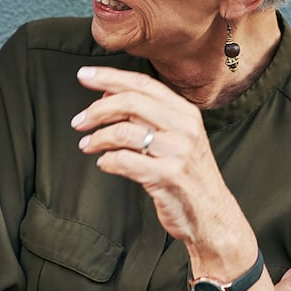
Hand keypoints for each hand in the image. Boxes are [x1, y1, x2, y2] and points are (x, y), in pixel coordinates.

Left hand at [72, 66, 235, 244]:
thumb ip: (148, 115)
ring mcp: (177, 152)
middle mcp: (184, 128)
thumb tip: (107, 94)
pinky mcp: (167, 176)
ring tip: (87, 145)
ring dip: (97, 138)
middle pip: (130, 102)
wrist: (212, 215)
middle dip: (96, 110)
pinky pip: (124, 161)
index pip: (143, 84)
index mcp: (186, 112)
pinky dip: (107, 161)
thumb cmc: (188, 174)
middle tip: (79, 121)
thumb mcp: (178, 138)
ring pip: (122, 132)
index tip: (84, 76)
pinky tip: (104, 163)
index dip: (110, 77)